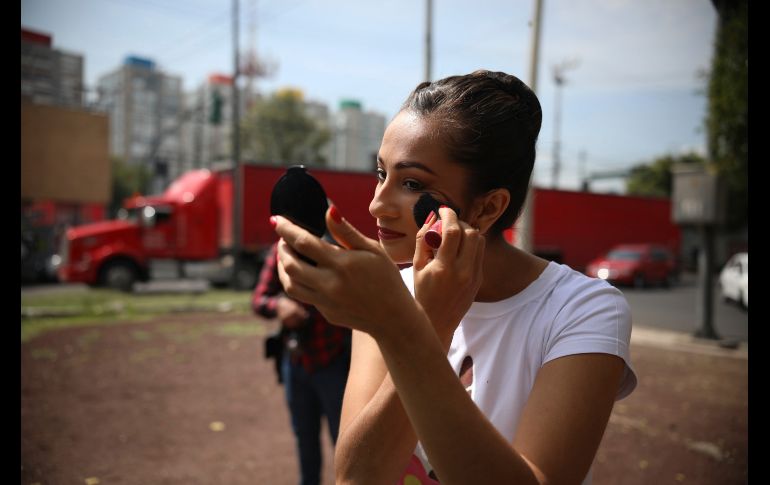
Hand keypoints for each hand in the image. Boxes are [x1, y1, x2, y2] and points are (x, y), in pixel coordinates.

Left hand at [272, 208, 419, 337]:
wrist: (393, 317)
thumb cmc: (386, 278)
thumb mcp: (372, 250)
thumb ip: (347, 231)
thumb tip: (328, 210)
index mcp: (342, 264)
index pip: (304, 242)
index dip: (286, 229)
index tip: (276, 220)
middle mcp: (330, 284)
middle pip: (290, 265)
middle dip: (281, 249)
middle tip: (283, 240)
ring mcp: (326, 302)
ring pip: (290, 285)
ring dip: (283, 268)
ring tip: (287, 256)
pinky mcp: (326, 313)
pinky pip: (304, 296)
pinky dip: (297, 282)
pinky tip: (305, 273)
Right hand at [412, 206, 484, 348]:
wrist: (438, 322)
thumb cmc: (422, 294)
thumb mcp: (416, 267)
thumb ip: (423, 240)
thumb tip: (431, 219)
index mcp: (444, 268)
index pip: (453, 231)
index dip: (449, 215)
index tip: (443, 210)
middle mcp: (463, 272)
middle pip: (472, 233)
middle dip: (460, 222)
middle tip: (448, 222)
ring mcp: (474, 276)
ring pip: (480, 241)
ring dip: (468, 232)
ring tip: (454, 235)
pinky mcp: (479, 280)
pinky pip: (479, 253)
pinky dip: (470, 245)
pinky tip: (458, 249)